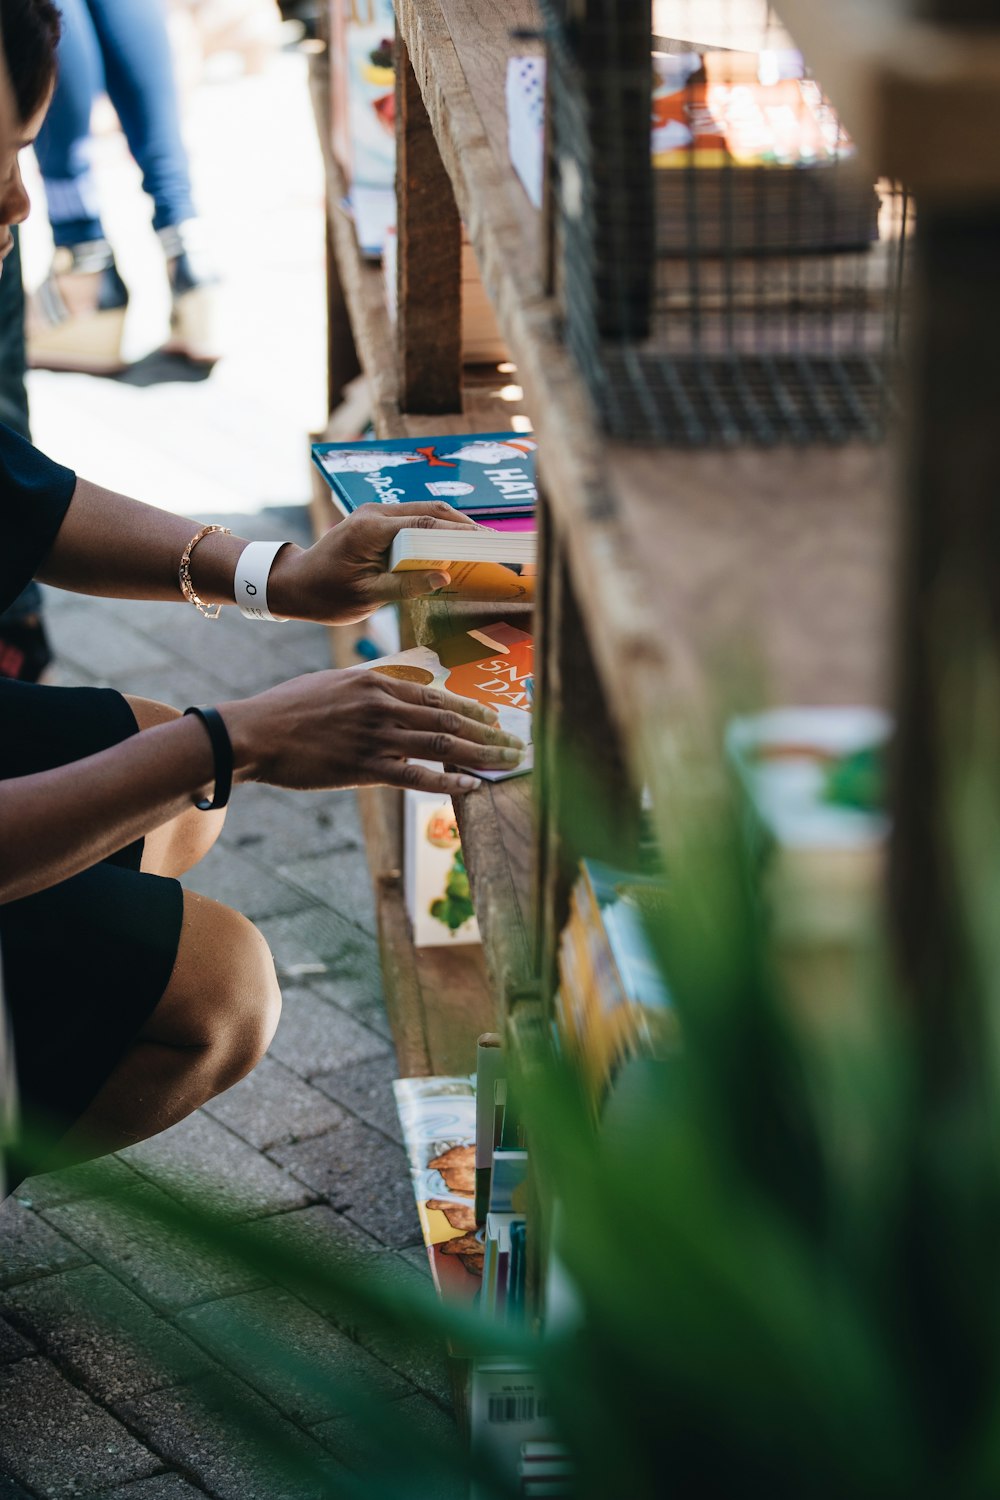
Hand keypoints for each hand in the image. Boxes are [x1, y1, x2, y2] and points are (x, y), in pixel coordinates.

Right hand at [219, 668, 524, 794]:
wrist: (254, 731)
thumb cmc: (288, 709)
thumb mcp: (334, 682)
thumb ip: (370, 688)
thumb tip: (398, 691)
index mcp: (375, 682)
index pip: (436, 696)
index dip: (472, 709)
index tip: (495, 719)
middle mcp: (382, 705)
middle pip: (449, 720)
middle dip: (489, 733)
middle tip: (517, 744)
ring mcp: (375, 737)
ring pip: (442, 746)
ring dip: (481, 756)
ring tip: (508, 764)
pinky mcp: (364, 767)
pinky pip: (416, 776)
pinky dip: (449, 781)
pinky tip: (473, 786)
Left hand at [267, 503, 482, 625]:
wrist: (295, 584)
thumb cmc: (325, 595)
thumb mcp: (367, 597)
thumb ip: (406, 585)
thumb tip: (444, 577)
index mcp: (371, 529)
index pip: (426, 524)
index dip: (459, 533)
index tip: (486, 542)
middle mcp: (374, 513)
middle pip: (431, 510)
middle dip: (463, 525)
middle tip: (491, 541)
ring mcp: (375, 514)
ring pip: (424, 511)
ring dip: (451, 525)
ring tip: (478, 543)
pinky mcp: (376, 522)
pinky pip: (412, 520)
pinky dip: (435, 530)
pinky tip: (451, 546)